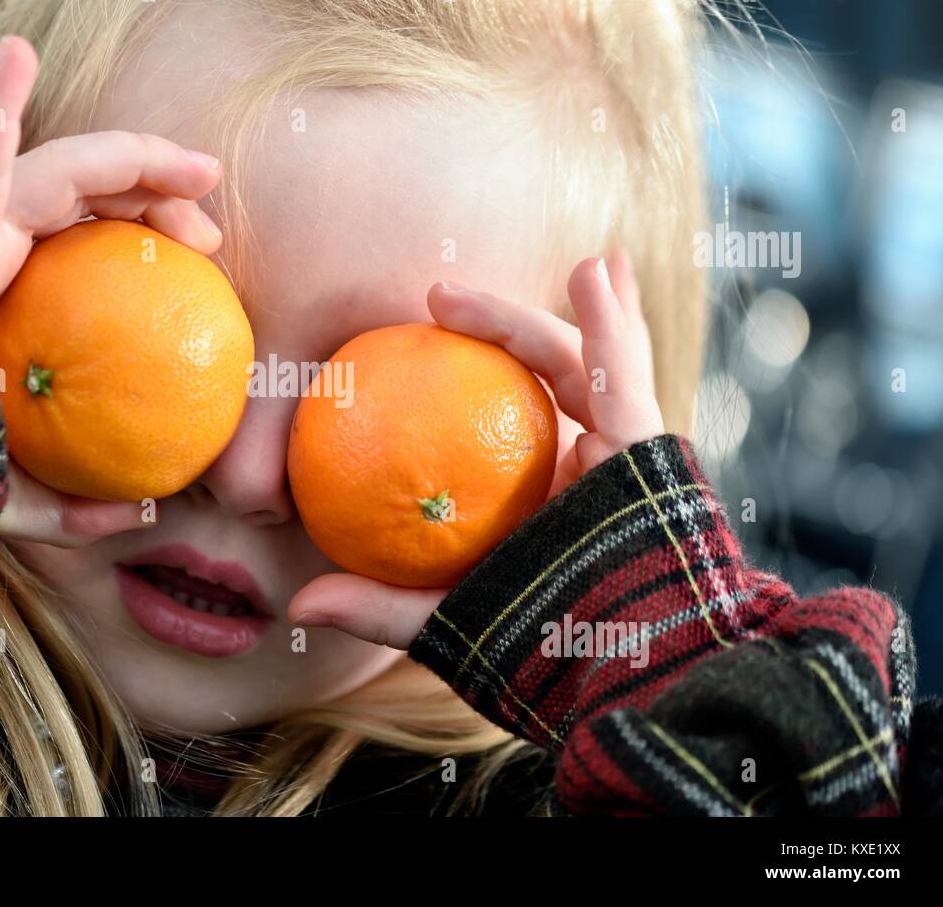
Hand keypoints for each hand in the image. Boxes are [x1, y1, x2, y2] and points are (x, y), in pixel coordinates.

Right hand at [0, 35, 225, 545]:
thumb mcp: (18, 492)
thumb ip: (74, 501)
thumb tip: (145, 513)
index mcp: (4, 290)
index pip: (83, 234)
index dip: (145, 222)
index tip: (207, 249)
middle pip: (82, 193)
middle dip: (152, 185)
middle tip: (211, 215)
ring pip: (54, 169)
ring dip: (128, 157)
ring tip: (191, 165)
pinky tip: (17, 60)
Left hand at [288, 251, 663, 647]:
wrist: (620, 679)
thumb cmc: (532, 657)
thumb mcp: (446, 621)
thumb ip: (381, 605)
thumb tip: (298, 602)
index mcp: (537, 500)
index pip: (490, 423)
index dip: (455, 378)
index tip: (400, 345)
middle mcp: (576, 472)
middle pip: (533, 380)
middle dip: (495, 328)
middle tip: (437, 294)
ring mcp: (612, 458)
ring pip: (578, 365)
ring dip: (557, 309)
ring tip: (545, 262)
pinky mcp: (644, 449)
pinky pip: (622, 374)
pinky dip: (613, 321)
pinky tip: (597, 271)